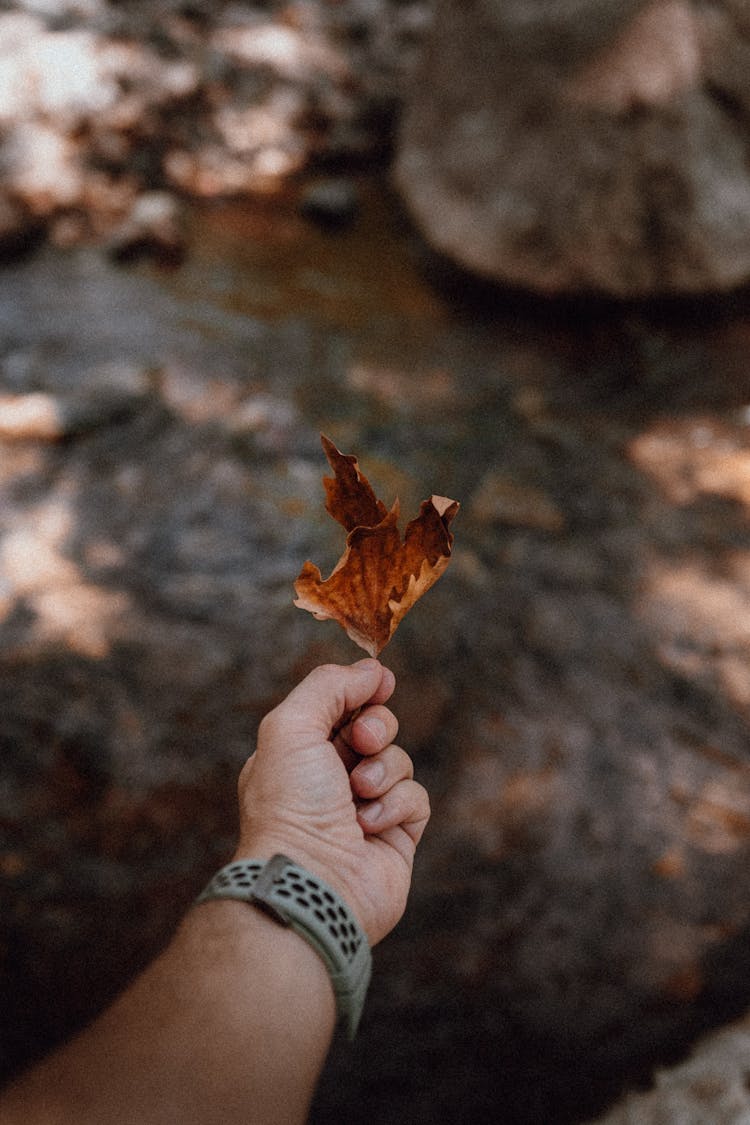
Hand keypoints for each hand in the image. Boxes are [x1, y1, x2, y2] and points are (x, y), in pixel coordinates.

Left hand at [233, 659, 429, 944]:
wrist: (311, 882)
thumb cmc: (290, 807)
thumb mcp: (291, 727)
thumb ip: (329, 687)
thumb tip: (372, 670)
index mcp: (297, 755)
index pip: (338, 708)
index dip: (360, 692)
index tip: (380, 682)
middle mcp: (329, 782)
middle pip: (375, 728)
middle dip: (376, 727)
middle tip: (362, 740)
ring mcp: (364, 810)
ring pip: (399, 761)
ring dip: (383, 770)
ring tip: (358, 794)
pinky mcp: (396, 837)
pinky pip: (416, 798)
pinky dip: (396, 805)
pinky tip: (369, 826)